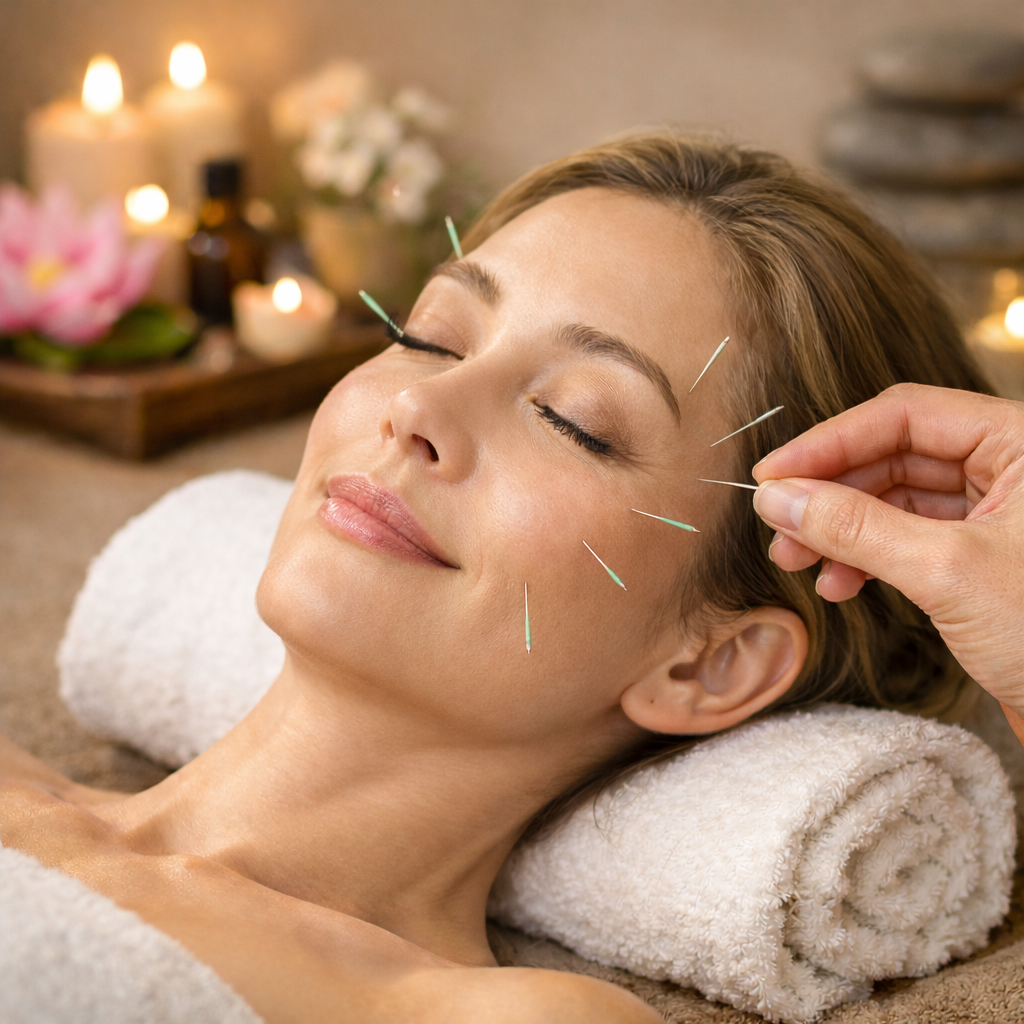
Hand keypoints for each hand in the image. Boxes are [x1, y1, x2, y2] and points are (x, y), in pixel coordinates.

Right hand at [750, 383, 1023, 726]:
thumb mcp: (947, 572)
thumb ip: (857, 527)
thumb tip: (778, 498)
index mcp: (1022, 444)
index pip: (905, 415)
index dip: (830, 442)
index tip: (773, 475)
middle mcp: (1008, 470)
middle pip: (892, 457)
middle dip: (829, 493)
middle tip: (778, 524)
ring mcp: (993, 516)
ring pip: (893, 501)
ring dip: (839, 529)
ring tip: (797, 561)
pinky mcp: (978, 559)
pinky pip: (905, 539)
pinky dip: (865, 559)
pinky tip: (838, 585)